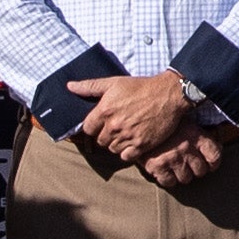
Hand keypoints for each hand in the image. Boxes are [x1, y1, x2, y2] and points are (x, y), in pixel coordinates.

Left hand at [74, 67, 199, 163]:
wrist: (168, 94)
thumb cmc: (141, 87)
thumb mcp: (114, 82)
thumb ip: (90, 86)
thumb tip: (70, 86)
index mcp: (104, 111)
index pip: (88, 128)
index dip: (94, 126)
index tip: (102, 122)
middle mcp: (114, 126)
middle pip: (100, 140)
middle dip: (106, 134)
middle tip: (117, 126)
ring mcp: (128, 137)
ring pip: (112, 149)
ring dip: (117, 143)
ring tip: (126, 132)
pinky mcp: (141, 145)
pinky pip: (125, 156)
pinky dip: (127, 151)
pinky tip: (133, 141)